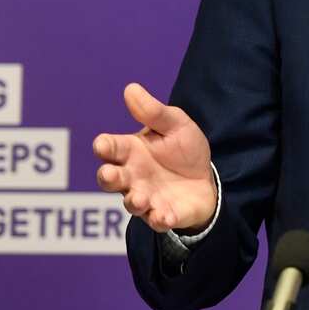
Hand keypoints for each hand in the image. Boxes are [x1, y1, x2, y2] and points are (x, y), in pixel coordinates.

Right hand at [93, 82, 215, 233]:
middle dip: (107, 178)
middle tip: (110, 175)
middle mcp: (132, 176)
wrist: (206, 178)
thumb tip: (131, 89)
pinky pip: (157, 220)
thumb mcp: (176, 125)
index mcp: (131, 151)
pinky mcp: (164, 214)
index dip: (104, 146)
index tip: (102, 145)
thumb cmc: (183, 150)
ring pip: (131, 203)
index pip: (110, 148)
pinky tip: (164, 216)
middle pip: (110, 179)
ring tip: (139, 199)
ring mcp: (146, 197)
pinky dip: (159, 219)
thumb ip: (154, 112)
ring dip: (133, 201)